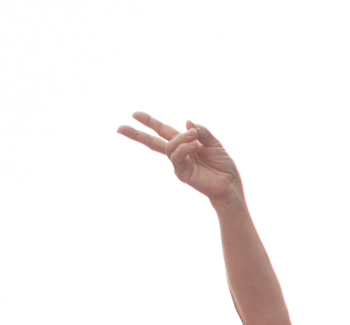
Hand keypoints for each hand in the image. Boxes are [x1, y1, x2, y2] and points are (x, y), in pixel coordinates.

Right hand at [117, 113, 241, 204]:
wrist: (229, 184)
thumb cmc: (222, 165)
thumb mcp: (213, 143)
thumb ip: (201, 131)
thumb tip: (187, 122)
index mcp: (184, 143)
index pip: (163, 131)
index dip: (149, 122)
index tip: (134, 114)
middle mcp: (178, 153)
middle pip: (153, 141)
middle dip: (136, 134)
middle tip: (119, 128)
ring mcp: (178, 164)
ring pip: (169, 147)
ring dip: (182, 139)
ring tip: (196, 139)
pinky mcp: (181, 173)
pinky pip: (176, 156)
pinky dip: (185, 148)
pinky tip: (195, 147)